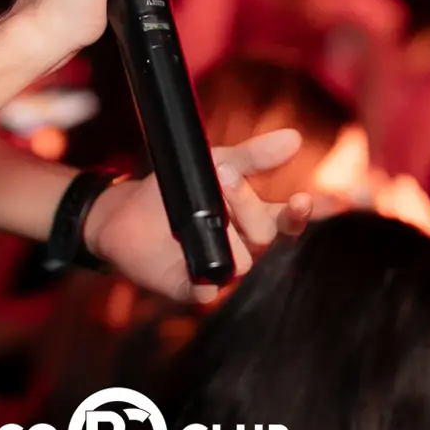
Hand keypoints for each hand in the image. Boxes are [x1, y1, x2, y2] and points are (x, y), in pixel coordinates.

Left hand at [82, 128, 314, 303]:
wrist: (126, 212)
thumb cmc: (177, 189)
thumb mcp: (216, 162)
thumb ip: (254, 156)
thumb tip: (294, 138)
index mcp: (253, 219)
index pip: (287, 221)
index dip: (300, 214)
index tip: (303, 199)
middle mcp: (242, 248)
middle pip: (264, 234)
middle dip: (247, 204)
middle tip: (225, 177)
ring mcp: (218, 270)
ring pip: (241, 262)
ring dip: (225, 233)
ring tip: (202, 211)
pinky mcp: (189, 287)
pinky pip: (206, 291)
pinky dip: (205, 281)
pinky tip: (200, 267)